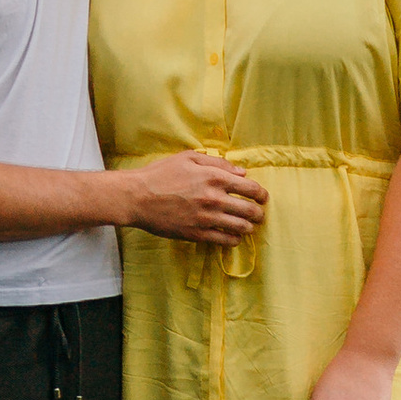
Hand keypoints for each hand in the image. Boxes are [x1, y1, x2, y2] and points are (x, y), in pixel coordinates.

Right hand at [121, 151, 266, 243]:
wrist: (138, 197)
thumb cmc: (161, 174)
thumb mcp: (189, 158)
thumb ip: (217, 163)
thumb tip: (242, 172)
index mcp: (215, 177)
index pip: (251, 188)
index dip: (261, 195)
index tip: (262, 198)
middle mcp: (215, 199)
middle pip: (250, 211)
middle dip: (259, 214)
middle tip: (258, 215)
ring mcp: (207, 218)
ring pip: (241, 228)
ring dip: (248, 228)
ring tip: (246, 226)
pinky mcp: (197, 234)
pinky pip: (225, 241)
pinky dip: (234, 240)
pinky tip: (232, 237)